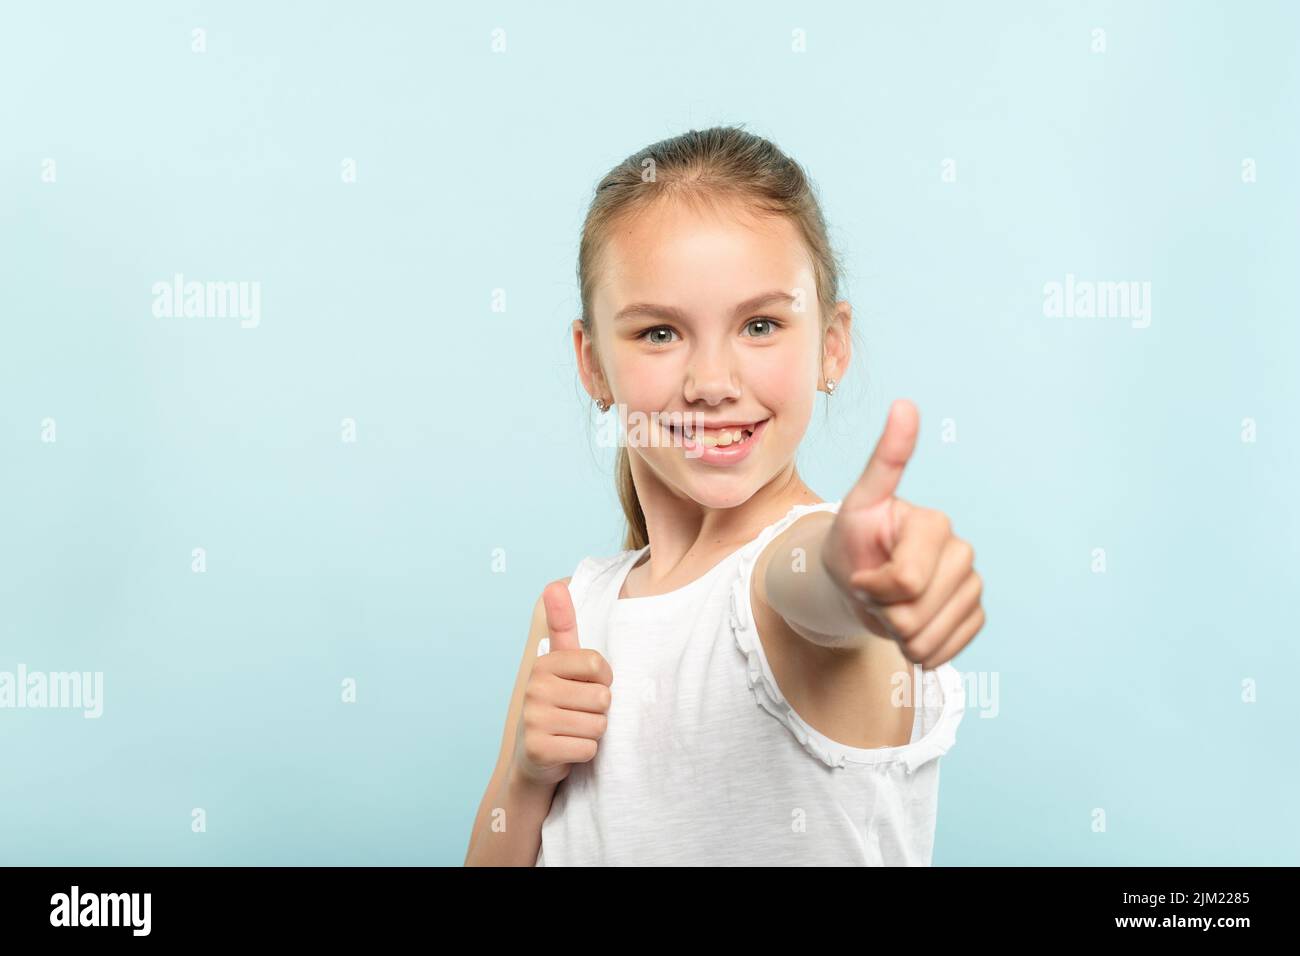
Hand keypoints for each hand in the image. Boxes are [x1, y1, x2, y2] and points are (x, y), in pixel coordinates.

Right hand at [510, 581, 613, 787]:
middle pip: (602, 697)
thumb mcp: (562, 665)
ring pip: (598, 724)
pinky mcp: (538, 749)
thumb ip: (563, 625)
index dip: (602, 680)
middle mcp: (534, 687)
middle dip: (598, 711)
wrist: (534, 760)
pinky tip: (567, 750)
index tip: (586, 688)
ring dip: (593, 733)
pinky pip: (588, 749)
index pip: (598, 665)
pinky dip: (585, 754)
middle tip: (577, 715)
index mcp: (544, 663)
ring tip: (572, 732)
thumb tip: (553, 585)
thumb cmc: (559, 706)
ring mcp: (533, 719)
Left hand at [821, 399, 983, 668]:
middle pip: (914, 615)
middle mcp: (961, 551)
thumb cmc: (853, 540)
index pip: (903, 581)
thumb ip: (885, 461)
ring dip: (897, 633)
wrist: (856, 580)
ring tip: (888, 605)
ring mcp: (972, 584)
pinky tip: (909, 626)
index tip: (861, 572)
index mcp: (935, 524)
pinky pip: (947, 650)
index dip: (871, 587)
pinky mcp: (975, 614)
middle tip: (872, 590)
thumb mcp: (857, 504)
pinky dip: (919, 649)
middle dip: (882, 612)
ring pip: (928, 638)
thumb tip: (906, 404)